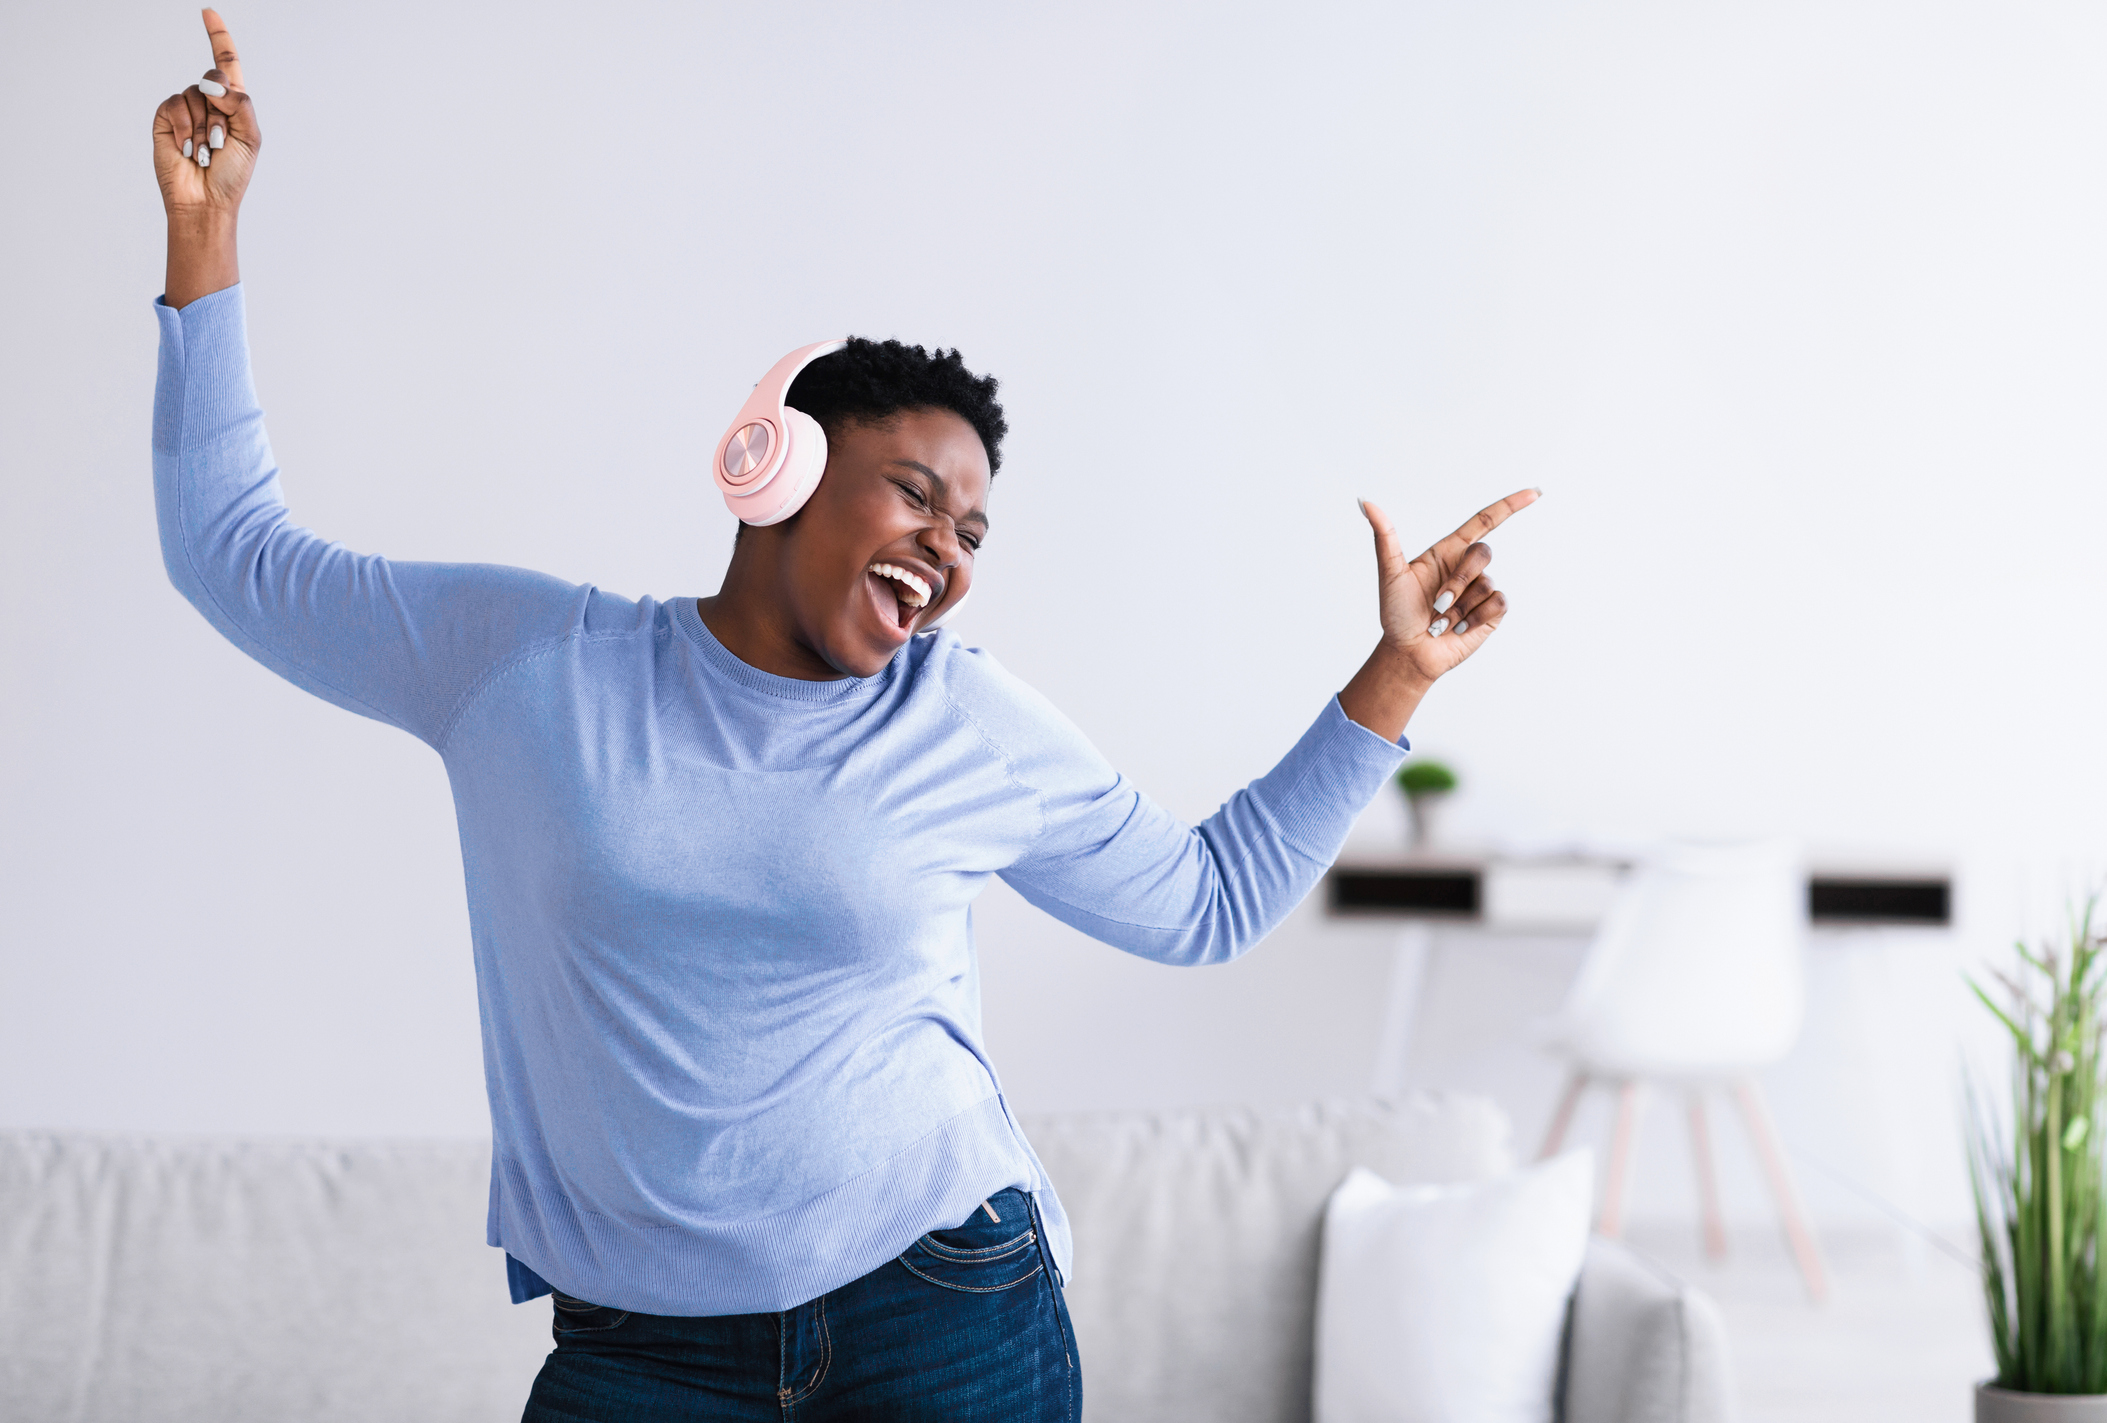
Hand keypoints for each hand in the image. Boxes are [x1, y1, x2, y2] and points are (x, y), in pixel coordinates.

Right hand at [152, 9, 259, 220]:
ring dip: (203, 127)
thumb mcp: (250, 138)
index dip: (218, 36)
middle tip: (221, 142)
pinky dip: (184, 127)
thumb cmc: (232, 173)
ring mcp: (186, 108)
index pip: (226, 62)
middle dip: (221, 110)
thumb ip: (240, 104)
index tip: (207, 12)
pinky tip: (186, 148)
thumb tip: (211, 83)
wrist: (205, 199)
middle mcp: (209, 101)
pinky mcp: (165, 117)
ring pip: (195, 95)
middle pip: (213, 77)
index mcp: (234, 103)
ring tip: (204, 151)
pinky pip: (175, 104)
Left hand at [1361, 488, 1538, 681]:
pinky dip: (1475, 617)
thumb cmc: (1397, 614)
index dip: (1510, 505)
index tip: (1535, 493)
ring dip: (1460, 607)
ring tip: (1441, 622)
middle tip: (1437, 604)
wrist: (1408, 653)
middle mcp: (1467, 568)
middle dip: (1460, 579)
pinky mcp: (1491, 612)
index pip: (1485, 521)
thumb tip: (1366, 502)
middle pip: (1482, 553)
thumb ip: (1385, 537)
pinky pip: (1497, 603)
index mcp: (1447, 552)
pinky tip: (1459, 629)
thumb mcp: (1391, 574)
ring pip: (1486, 583)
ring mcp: (1481, 590)